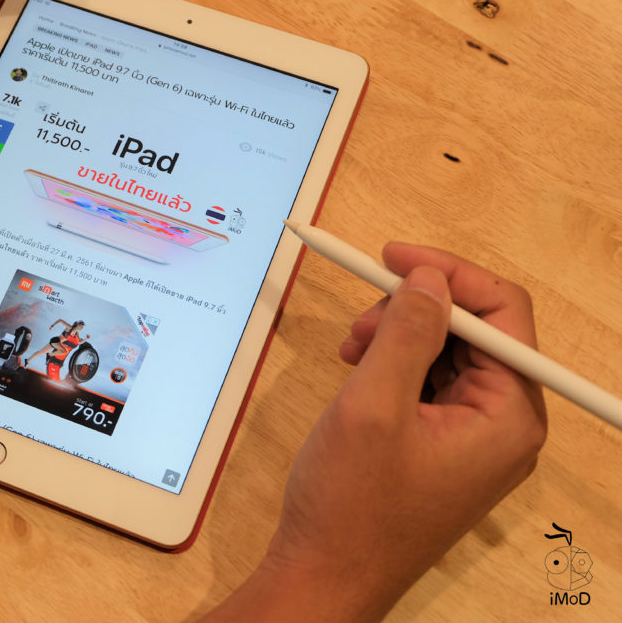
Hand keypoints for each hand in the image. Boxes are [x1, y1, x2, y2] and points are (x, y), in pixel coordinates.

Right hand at [206, 243, 546, 620]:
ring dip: (399, 337)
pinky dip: (394, 366)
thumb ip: (407, 332)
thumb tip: (429, 279)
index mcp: (508, 417)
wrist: (324, 573)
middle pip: (476, 331)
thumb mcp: (374, 405)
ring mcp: (474, 439)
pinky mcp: (445, 447)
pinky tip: (358, 372)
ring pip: (448, 353)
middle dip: (414, 312)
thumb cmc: (350, 505)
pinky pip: (431, 384)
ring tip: (350, 353)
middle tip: (358, 323)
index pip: (503, 314)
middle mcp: (503, 426)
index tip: (391, 258)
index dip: (447, 275)